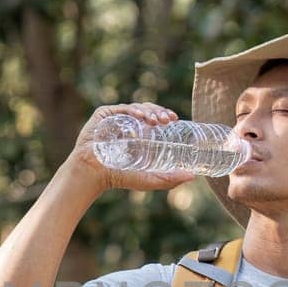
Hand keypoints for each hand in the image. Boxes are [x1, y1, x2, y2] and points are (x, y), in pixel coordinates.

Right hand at [66, 102, 195, 193]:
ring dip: (149, 111)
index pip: (155, 118)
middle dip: (160, 111)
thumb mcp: (149, 179)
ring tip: (157, 121)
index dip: (165, 115)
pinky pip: (121, 108)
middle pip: (148, 110)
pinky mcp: (103, 115)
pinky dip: (133, 110)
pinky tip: (141, 116)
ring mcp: (116, 118)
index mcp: (139, 133)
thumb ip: (169, 179)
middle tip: (168, 119)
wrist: (93, 174)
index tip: (175, 119)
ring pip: (137, 107)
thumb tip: (193, 176)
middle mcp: (128, 123)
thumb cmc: (118, 177)